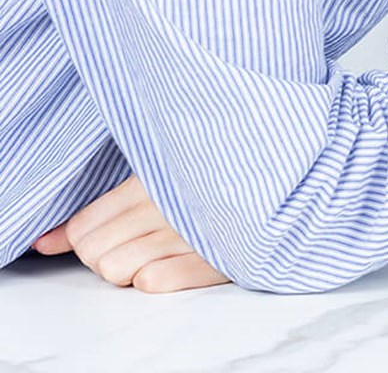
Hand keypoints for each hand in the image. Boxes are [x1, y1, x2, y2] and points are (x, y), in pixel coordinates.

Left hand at [32, 175, 229, 292]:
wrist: (270, 183)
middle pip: (96, 254)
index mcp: (153, 178)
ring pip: (120, 270)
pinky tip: (174, 262)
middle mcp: (169, 203)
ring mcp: (192, 230)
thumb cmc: (202, 185)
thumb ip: (94, 215)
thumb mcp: (149, 185)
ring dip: (133, 269)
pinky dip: (157, 278)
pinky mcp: (216, 257)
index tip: (113, 231)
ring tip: (159, 251)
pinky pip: (156, 282)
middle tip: (139, 241)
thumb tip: (43, 243)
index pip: (84, 227)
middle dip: (108, 256)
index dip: (88, 239)